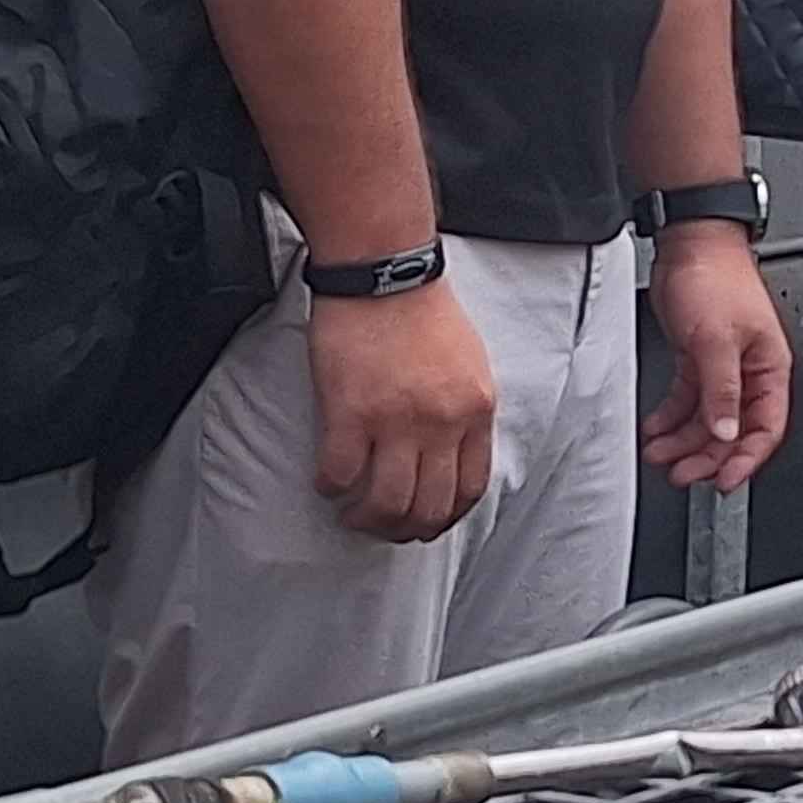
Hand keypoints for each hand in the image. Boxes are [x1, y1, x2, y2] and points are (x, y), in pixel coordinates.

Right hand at [306, 281, 498, 542]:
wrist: (385, 273)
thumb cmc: (425, 313)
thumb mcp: (470, 365)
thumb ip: (466, 412)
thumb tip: (454, 455)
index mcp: (475, 410)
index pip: (470, 488)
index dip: (447, 517)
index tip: (428, 522)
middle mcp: (441, 422)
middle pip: (429, 506)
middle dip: (405, 529)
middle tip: (385, 526)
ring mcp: (395, 420)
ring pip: (386, 503)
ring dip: (366, 519)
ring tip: (352, 513)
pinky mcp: (349, 412)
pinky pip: (339, 475)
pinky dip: (330, 488)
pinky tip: (327, 483)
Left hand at [641, 225, 794, 492]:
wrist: (690, 244)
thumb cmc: (715, 278)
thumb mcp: (716, 339)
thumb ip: (721, 389)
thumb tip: (726, 431)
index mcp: (768, 368)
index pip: (766, 428)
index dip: (746, 459)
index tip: (724, 482)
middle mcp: (748, 372)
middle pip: (733, 430)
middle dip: (707, 456)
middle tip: (681, 474)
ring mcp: (722, 366)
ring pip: (707, 419)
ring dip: (684, 440)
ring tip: (660, 454)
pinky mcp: (697, 357)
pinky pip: (687, 399)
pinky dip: (671, 417)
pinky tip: (656, 427)